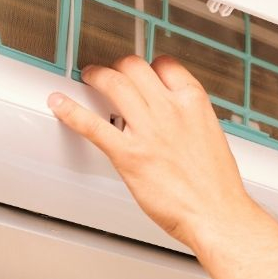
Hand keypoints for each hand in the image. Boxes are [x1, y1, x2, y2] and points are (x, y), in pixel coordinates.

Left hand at [46, 55, 258, 252]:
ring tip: (90, 77)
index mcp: (194, 104)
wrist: (217, 214)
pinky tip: (59, 104)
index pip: (166, 65)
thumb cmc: (217, 187)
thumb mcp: (212, 138)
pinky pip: (92, 125)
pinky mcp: (128, 155)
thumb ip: (191, 122)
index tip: (144, 69)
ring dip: (97, 75)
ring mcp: (148, 130)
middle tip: (112, 72)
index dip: (151, 64)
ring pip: (114, 83)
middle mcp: (170, 110)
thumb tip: (177, 120)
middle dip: (119, 66)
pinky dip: (70, 111)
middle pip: (136, 68)